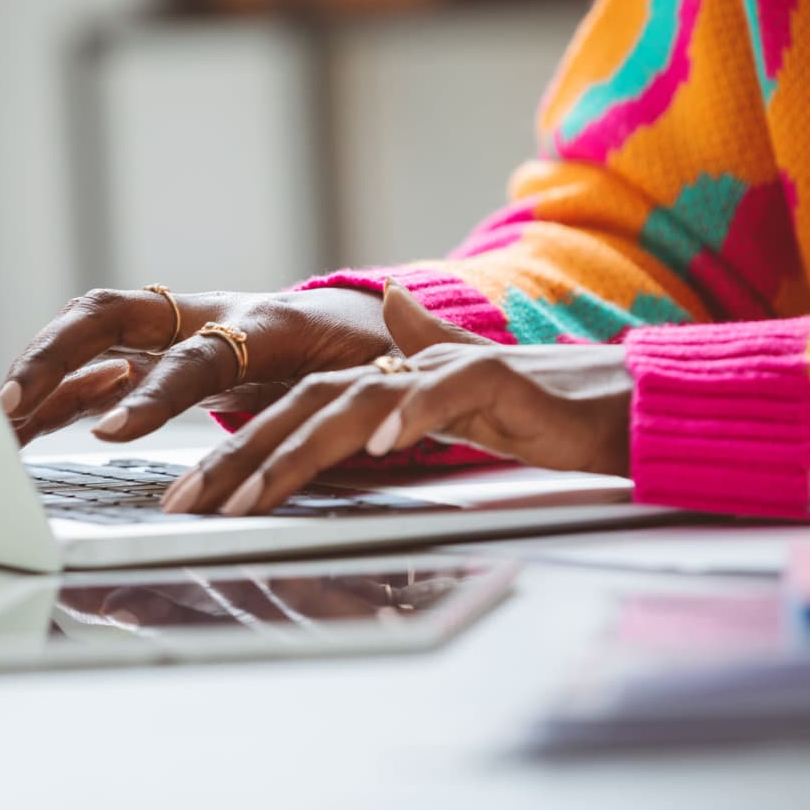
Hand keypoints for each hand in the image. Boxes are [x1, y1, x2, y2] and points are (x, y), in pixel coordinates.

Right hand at [0, 285, 391, 445]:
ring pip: (94, 333)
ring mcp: (183, 330)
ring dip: (44, 370)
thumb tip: (394, 355)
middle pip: (116, 314)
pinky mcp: (168, 353)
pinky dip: (67, 391)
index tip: (113, 429)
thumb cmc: (374, 345)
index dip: (156, 391)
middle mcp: (211, 316)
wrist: (357, 323)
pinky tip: (36, 419)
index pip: (198, 355)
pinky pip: (103, 366)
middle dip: (57, 353)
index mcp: (267, 321)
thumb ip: (388, 361)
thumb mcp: (388, 357)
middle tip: (12, 404)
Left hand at [160, 282, 633, 515]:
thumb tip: (389, 306)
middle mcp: (407, 368)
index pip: (299, 409)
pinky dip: (412, 415)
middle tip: (187, 503)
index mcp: (389, 381)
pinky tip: (380, 445)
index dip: (241, 448)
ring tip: (253, 493)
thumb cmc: (539, 409)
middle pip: (307, 403)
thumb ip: (418, 357)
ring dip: (300, 447)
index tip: (191, 496)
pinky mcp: (500, 378)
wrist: (622, 400)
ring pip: (357, 400)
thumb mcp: (459, 395)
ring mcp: (449, 370)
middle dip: (241, 455)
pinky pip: (447, 393)